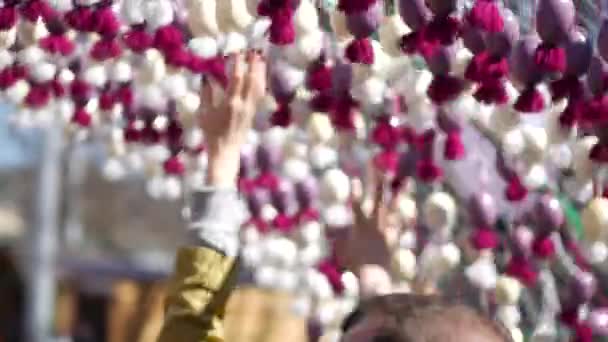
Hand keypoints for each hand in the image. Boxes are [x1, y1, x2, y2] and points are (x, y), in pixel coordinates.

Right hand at [200, 51, 266, 186]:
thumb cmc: (211, 133)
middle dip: (254, 65)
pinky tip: (260, 76)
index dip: (238, 64)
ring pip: (258, 87)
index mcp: (230, 104)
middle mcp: (243, 105)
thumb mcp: (204, 113)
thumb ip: (206, 93)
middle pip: (252, 80)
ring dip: (260, 72)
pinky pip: (259, 95)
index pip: (237, 79)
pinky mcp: (253, 113)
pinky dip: (260, 83)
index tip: (237, 51)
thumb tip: (207, 76)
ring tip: (261, 59)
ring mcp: (250, 109)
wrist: (225, 151)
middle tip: (254, 51)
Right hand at [334, 170, 401, 293]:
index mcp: (360, 224)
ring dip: (402, 193)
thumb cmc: (355, 264)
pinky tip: (414, 210)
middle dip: (378, 182)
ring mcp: (387, 229)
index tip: (355, 178)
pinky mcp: (396, 238)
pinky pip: (404, 225)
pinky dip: (408, 218)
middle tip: (380, 168)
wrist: (374, 276)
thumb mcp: (342, 248)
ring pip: (396, 207)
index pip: (356, 203)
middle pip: (377, 198)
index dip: (355, 191)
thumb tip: (326, 227)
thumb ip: (336, 236)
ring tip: (408, 181)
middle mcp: (375, 223)